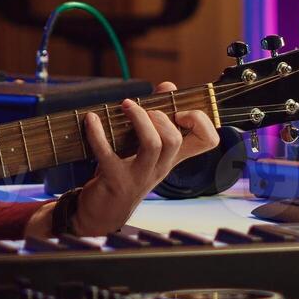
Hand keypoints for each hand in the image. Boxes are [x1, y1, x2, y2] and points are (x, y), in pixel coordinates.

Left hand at [70, 82, 218, 235]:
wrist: (104, 212)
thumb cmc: (126, 172)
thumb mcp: (145, 147)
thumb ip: (158, 115)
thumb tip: (168, 85)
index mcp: (172, 157)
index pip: (207, 141)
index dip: (201, 121)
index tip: (182, 109)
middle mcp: (161, 167)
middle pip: (175, 139)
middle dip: (161, 116)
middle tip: (145, 109)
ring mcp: (139, 176)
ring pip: (153, 145)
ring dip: (139, 120)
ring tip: (126, 106)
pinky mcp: (115, 180)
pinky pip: (108, 154)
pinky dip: (97, 134)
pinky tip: (91, 120)